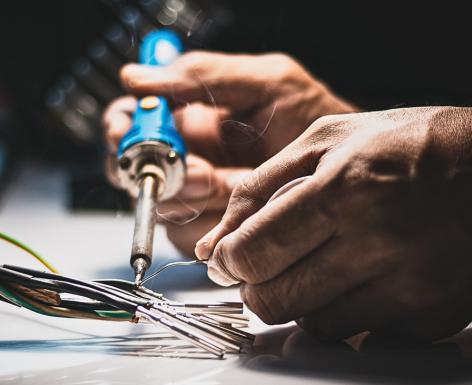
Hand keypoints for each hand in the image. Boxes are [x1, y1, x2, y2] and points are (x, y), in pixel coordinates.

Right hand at [103, 52, 354, 255]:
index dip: (121, 127)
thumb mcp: (266, 83)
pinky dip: (204, 226)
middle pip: (132, 167)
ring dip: (184, 196)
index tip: (126, 132)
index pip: (133, 121)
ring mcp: (197, 197)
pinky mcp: (212, 231)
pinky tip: (231, 210)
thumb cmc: (313, 120)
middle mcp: (186, 158)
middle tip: (178, 163)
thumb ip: (205, 74)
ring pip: (158, 204)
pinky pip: (186, 236)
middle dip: (146, 167)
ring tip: (219, 182)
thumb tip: (136, 76)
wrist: (350, 170)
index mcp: (190, 118)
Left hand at [196, 107, 471, 340]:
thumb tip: (212, 245)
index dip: (230, 260)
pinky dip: (342, 315)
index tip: (229, 257)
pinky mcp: (432, 312)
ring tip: (311, 266)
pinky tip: (350, 282)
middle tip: (264, 266)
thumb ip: (258, 189)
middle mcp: (379, 240)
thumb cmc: (406, 143)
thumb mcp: (324, 140)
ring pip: (315, 325)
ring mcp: (410, 283)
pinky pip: (362, 335)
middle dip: (255, 286)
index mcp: (343, 188)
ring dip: (297, 301)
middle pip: (277, 299)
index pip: (256, 252)